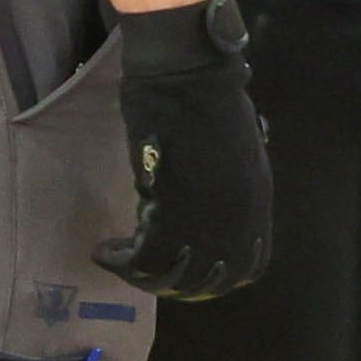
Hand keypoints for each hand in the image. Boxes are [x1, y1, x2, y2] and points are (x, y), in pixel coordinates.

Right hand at [95, 0, 271, 300]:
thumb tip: (207, 201)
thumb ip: (228, 186)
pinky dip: (119, 260)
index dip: (218, 279)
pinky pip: (142, 258)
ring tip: (119, 257)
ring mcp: (207, 221)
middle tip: (145, 271)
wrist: (190, 77)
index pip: (248, 269)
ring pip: (172, 276)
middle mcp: (237, 222)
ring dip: (142, 276)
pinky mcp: (171, 213)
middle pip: (207, 281)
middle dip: (174, 283)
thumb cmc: (211, 98)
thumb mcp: (238, 151)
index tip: (189, 271)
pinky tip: (103, 250)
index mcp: (257, 203)